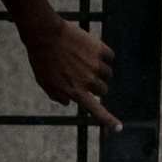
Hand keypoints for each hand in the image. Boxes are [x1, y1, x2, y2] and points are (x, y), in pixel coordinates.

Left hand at [22, 17, 120, 131]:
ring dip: (100, 69)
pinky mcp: (99, 50)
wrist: (44, 33)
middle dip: (96, 84)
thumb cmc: (41, 58)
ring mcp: (96, 66)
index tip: (119, 128)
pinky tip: (91, 49)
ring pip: (107, 73)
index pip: (97, 111)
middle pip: (103, 90)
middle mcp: (89, 81)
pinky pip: (110, 56)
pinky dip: (103, 54)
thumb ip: (57, 95)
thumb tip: (68, 102)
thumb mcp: (44, 82)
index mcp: (76, 92)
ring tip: (84, 59)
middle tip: (84, 74)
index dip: (110, 120)